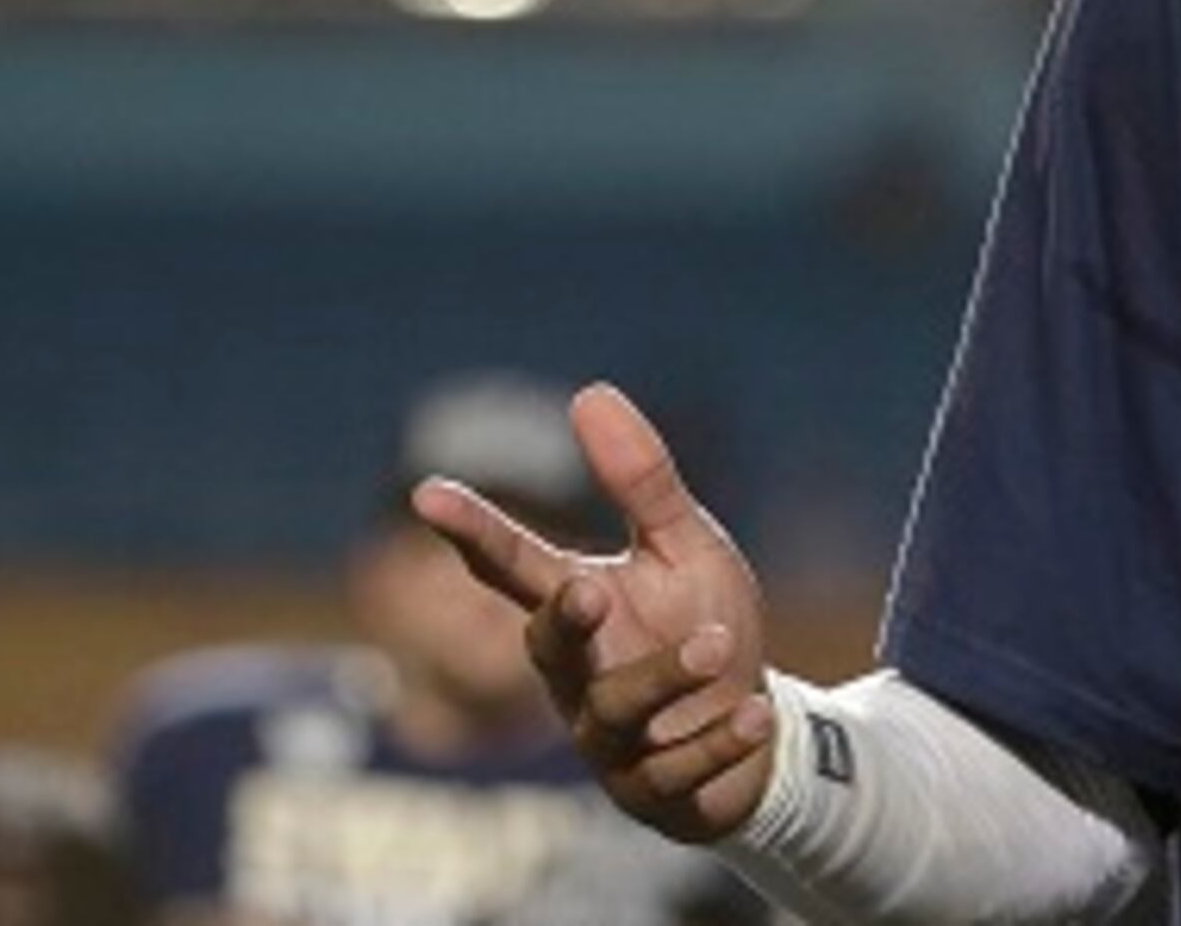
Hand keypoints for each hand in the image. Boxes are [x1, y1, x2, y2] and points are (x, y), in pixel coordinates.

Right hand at [411, 382, 777, 842]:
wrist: (754, 731)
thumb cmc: (704, 627)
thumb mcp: (686, 547)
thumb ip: (642, 482)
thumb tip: (590, 392)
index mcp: (578, 607)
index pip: (512, 566)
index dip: (470, 531)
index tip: (425, 491)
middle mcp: (578, 675)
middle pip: (548, 648)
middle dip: (564, 622)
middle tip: (587, 588)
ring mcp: (611, 739)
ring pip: (614, 712)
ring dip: (665, 675)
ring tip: (721, 644)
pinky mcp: (655, 788)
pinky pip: (677, 769)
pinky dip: (720, 738)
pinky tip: (755, 712)